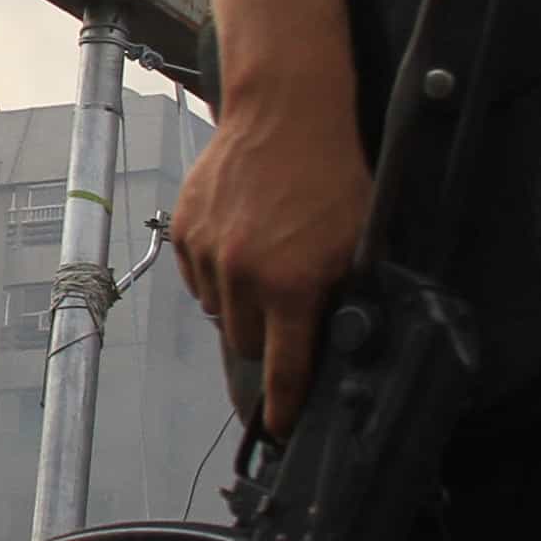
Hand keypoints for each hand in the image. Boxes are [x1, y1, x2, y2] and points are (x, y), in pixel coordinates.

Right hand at [168, 79, 372, 433]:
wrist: (284, 113)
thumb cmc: (328, 173)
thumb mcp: (355, 241)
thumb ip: (341, 295)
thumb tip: (332, 340)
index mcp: (291, 285)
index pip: (284, 368)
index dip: (282, 406)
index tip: (278, 427)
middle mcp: (244, 276)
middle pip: (248, 344)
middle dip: (268, 337)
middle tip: (287, 307)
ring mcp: (209, 254)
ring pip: (220, 312)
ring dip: (241, 304)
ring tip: (265, 264)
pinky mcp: (185, 232)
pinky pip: (198, 279)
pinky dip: (217, 275)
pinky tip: (240, 244)